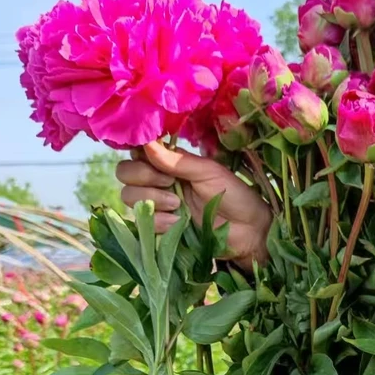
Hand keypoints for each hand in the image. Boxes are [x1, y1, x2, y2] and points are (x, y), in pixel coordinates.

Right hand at [116, 141, 271, 270]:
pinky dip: (158, 221)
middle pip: (125, 174)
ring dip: (152, 199)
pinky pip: (143, 221)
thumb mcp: (209, 172)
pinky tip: (178, 222)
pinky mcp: (161, 228)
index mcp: (171, 164)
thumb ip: (178, 161)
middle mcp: (160, 182)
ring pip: (129, 196)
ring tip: (178, 205)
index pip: (138, 152)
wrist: (249, 232)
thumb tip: (147, 143)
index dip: (139, 154)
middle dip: (144, 177)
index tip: (152, 159)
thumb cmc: (235, 196)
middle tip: (171, 184)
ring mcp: (159, 205)